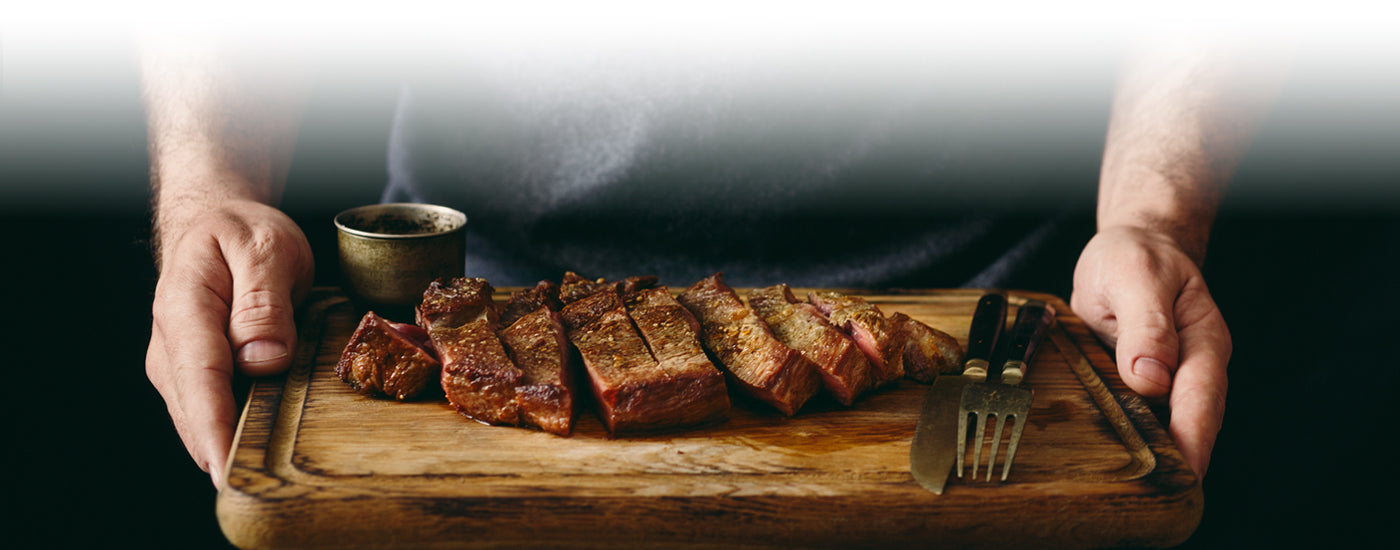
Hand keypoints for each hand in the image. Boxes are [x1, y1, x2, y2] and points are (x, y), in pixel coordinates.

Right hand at [146, 199, 313, 487]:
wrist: (216, 223)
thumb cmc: (241, 233)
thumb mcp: (266, 248)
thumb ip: (264, 302)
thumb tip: (265, 358)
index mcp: (186, 306)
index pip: (200, 376)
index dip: (213, 426)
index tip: (226, 466)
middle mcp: (171, 342)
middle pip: (195, 408)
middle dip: (223, 448)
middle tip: (262, 482)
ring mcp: (177, 362)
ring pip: (200, 416)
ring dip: (230, 441)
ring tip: (266, 467)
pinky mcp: (193, 374)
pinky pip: (212, 409)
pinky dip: (232, 429)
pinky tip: (258, 442)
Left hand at [1070, 225, 1230, 478]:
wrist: (1130, 247)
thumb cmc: (1135, 256)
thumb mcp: (1134, 275)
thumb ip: (1146, 323)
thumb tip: (1151, 377)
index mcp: (1202, 339)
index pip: (1202, 396)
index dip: (1194, 437)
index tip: (1185, 471)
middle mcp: (1193, 363)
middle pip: (1191, 420)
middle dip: (1180, 458)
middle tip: (1160, 493)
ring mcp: (1168, 376)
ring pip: (1166, 421)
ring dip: (1155, 451)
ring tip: (1138, 486)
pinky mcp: (1141, 382)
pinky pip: (1140, 413)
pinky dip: (1131, 434)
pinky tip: (1115, 455)